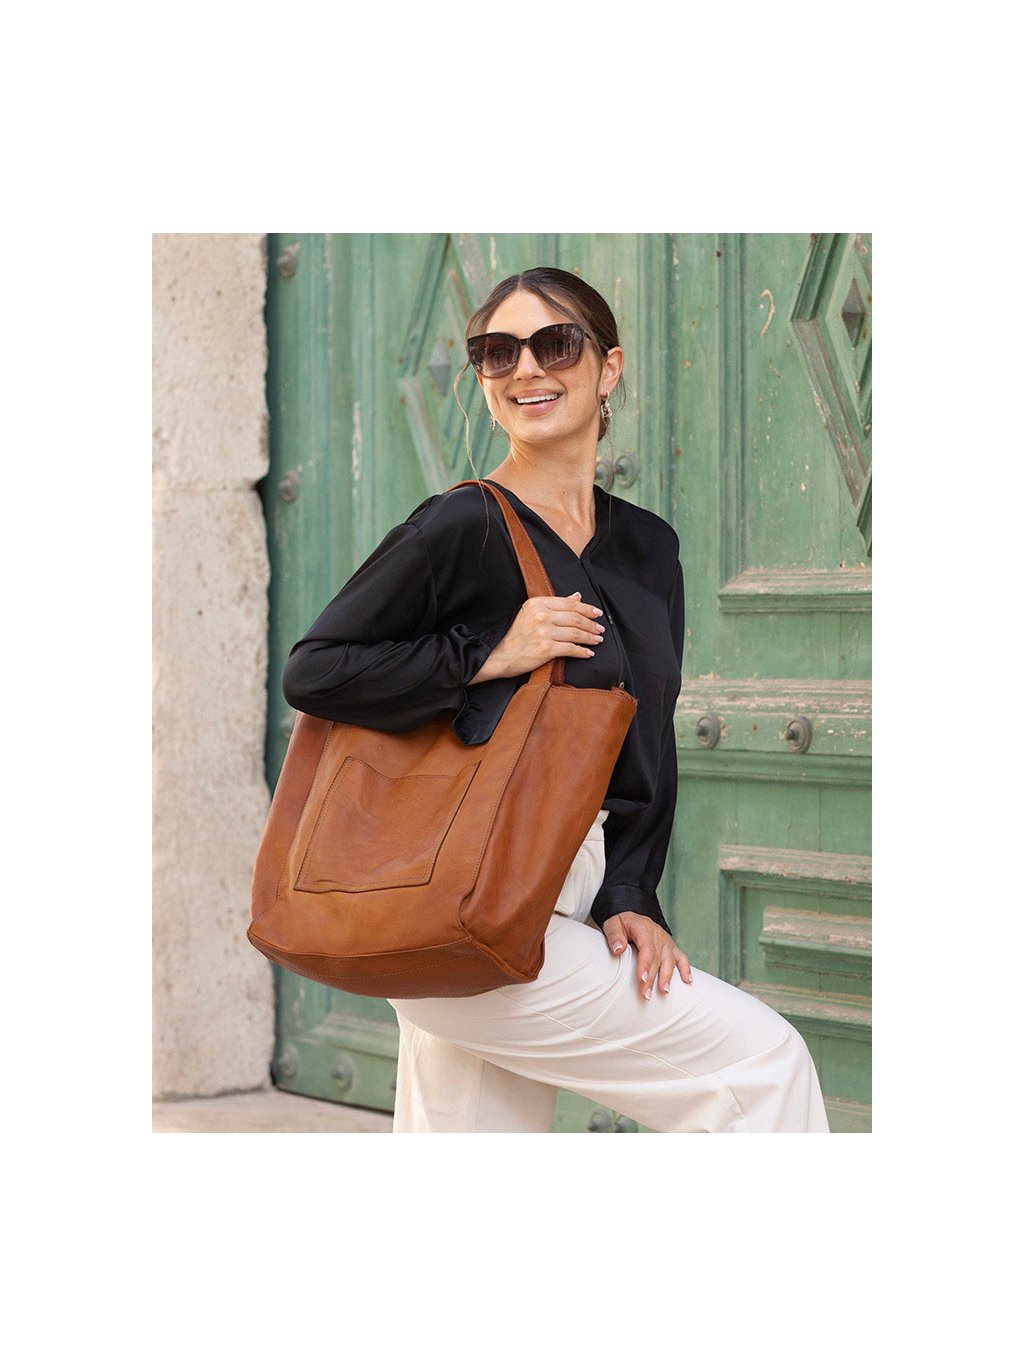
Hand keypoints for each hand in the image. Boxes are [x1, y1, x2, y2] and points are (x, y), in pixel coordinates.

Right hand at [469, 591, 604, 682]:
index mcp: (537, 603)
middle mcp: (541, 615)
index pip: (569, 603)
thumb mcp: (531, 613)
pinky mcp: (546, 649)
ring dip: (590, 637)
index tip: (597, 613)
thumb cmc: (515, 635)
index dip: (586, 608)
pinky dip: (582, 652)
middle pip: (574, 618)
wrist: (499, 655)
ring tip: (597, 640)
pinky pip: (570, 648)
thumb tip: (577, 596)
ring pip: (575, 633)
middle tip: (600, 628)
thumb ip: (554, 604)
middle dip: (591, 624)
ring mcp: (543, 632)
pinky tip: (588, 653)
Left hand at [601, 912, 692, 999]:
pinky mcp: (671, 947)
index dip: (645, 965)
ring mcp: (666, 941)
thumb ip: (614, 935)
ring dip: (667, 977)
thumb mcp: (612, 924)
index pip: (647, 948)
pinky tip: (688, 981)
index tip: (641, 979)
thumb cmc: (621, 923)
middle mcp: (658, 935)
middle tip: (646, 994)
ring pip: (669, 960)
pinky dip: (686, 968)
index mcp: (644, 928)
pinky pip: (681, 957)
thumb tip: (618, 949)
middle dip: (652, 978)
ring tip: (664, 991)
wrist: (630, 917)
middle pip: (657, 958)